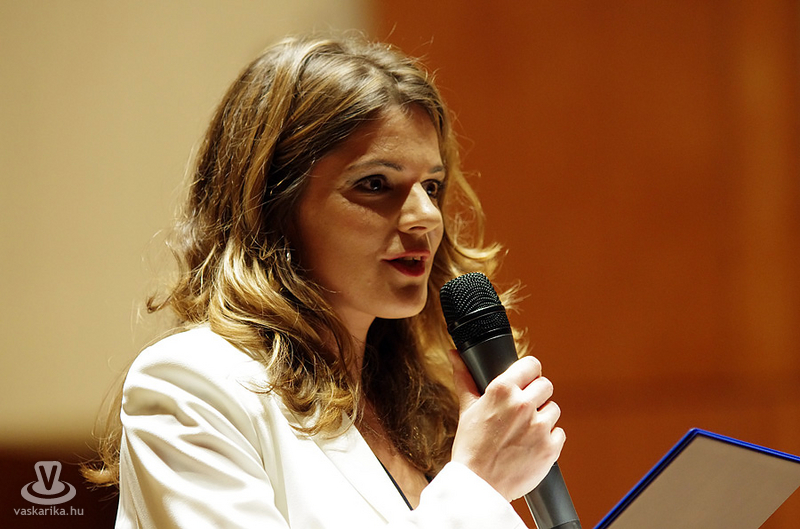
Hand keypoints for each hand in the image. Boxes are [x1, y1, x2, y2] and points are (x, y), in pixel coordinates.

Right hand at [449, 351, 565, 500]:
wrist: (479, 485)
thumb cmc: (470, 448)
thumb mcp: (466, 409)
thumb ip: (464, 378)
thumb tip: (455, 355)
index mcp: (502, 390)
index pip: (532, 365)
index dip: (529, 373)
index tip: (526, 381)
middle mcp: (523, 405)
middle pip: (546, 385)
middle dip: (536, 395)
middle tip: (523, 410)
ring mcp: (539, 427)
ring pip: (554, 409)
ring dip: (543, 417)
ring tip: (524, 431)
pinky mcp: (550, 448)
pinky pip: (559, 433)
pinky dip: (548, 439)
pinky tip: (530, 445)